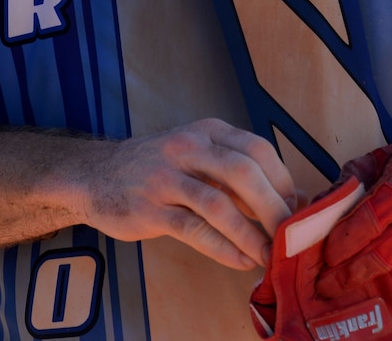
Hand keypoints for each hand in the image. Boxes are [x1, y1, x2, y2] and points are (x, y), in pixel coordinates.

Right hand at [82, 118, 296, 269]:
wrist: (95, 175)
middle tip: (291, 235)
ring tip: (269, 256)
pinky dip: (223, 247)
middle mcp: (188, 148)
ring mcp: (166, 178)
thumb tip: (293, 199)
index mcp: (208, 131)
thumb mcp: (198, 155)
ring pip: (218, 204)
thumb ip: (238, 174)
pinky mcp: (150, 209)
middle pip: (243, 172)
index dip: (282, 180)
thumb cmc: (157, 168)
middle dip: (273, 207)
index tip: (296, 208)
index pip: (257, 149)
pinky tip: (240, 260)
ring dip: (250, 234)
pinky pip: (194, 230)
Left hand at [317, 143, 391, 300]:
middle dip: (357, 269)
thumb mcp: (382, 161)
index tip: (328, 255)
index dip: (351, 236)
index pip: (378, 210)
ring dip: (381, 282)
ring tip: (353, 290)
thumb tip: (320, 208)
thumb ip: (351, 181)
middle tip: (329, 285)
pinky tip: (389, 290)